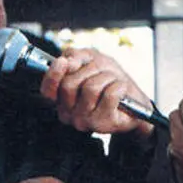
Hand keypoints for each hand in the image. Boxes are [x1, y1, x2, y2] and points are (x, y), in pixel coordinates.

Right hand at [39, 48, 153, 136]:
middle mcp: (69, 114)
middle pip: (69, 85)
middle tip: (102, 72)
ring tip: (113, 82)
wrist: (135, 104)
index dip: (53, 75)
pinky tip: (121, 90)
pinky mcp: (102, 124)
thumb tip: (66, 60)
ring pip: (91, 87)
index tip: (63, 62)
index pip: (47, 90)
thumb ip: (74, 58)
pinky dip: (120, 85)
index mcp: (61, 100)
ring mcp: (85, 121)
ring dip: (108, 77)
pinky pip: (110, 94)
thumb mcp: (91, 62)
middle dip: (90, 70)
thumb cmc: (110, 82)